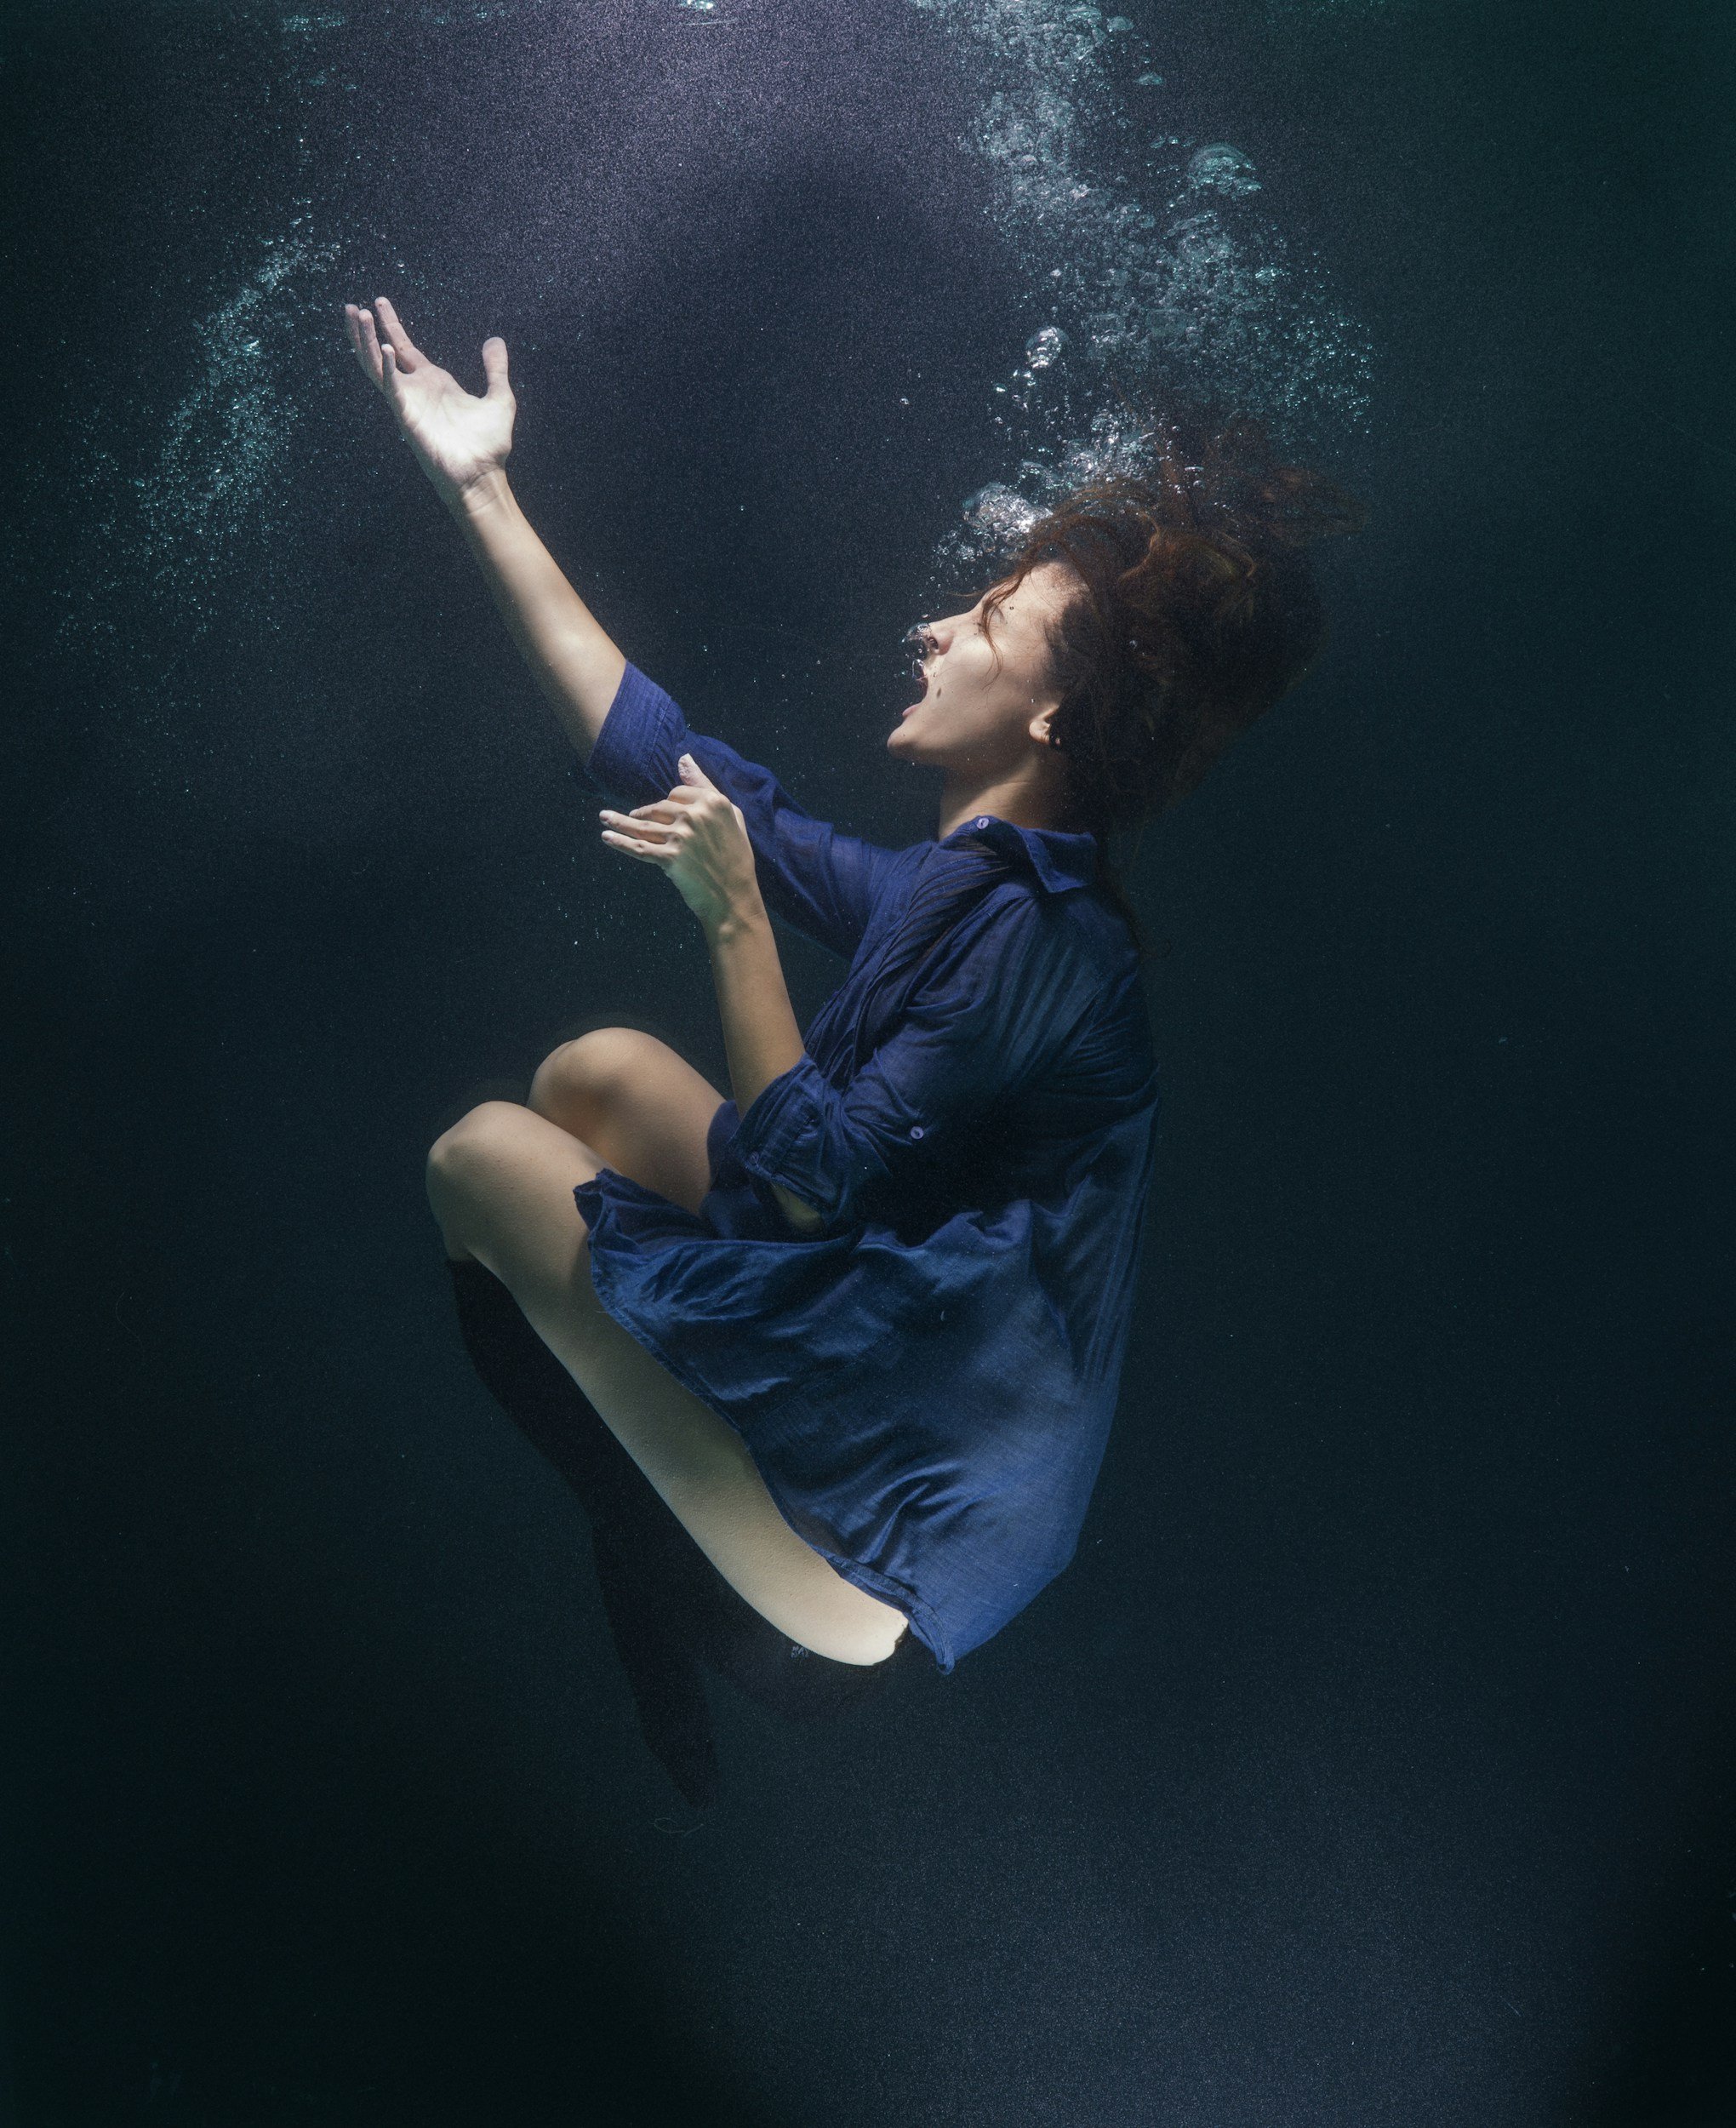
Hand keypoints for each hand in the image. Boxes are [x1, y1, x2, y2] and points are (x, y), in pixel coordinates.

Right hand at [343, 296, 514, 505]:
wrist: (483, 476)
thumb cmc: (488, 445)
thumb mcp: (500, 398)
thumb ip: (495, 369)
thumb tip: (495, 340)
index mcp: (433, 382)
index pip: (404, 347)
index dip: (391, 325)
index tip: (379, 301)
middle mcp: (416, 390)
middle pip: (381, 353)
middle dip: (366, 330)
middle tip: (352, 306)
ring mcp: (409, 402)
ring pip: (377, 366)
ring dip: (366, 341)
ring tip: (357, 315)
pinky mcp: (408, 416)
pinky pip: (392, 388)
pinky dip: (387, 368)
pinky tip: (384, 348)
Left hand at [598, 756, 761, 931]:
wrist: (735, 896)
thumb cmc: (735, 856)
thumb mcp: (731, 815)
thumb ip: (705, 785)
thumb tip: (683, 758)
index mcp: (713, 801)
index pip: (678, 792)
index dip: (669, 802)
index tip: (665, 813)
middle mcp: (696, 815)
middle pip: (659, 807)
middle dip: (645, 813)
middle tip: (633, 818)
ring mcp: (681, 836)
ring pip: (643, 825)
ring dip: (620, 821)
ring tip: (604, 817)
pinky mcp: (670, 857)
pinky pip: (639, 847)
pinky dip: (620, 841)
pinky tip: (606, 836)